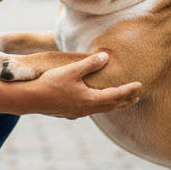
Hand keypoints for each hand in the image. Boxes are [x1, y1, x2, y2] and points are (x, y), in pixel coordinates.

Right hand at [22, 53, 142, 119]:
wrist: (30, 99)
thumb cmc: (50, 83)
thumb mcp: (71, 70)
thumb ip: (90, 64)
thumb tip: (106, 57)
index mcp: (90, 99)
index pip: (116, 95)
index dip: (129, 90)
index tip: (140, 85)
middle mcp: (87, 109)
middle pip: (111, 106)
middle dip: (125, 100)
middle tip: (137, 97)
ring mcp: (78, 112)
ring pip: (100, 109)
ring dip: (113, 105)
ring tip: (120, 102)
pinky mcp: (69, 113)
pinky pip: (89, 111)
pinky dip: (98, 107)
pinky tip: (94, 104)